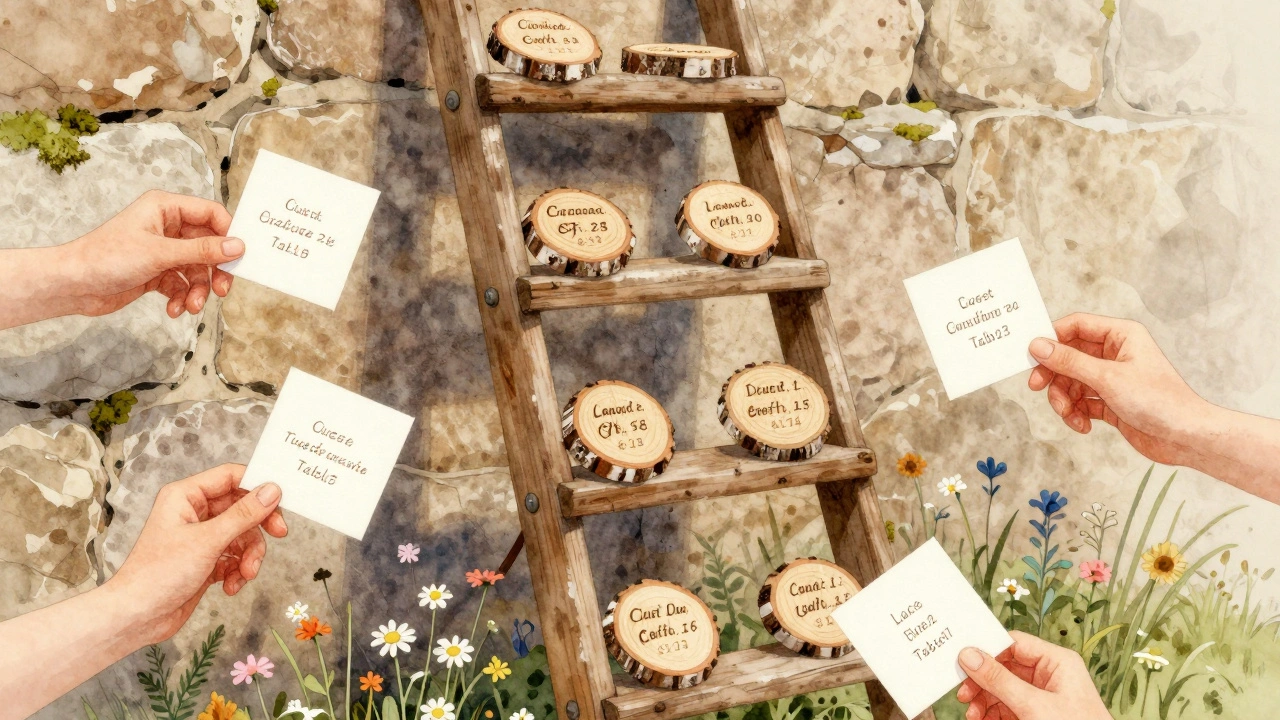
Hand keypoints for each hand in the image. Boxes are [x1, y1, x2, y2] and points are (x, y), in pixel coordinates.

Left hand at [56, 189, 242, 317]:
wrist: (73, 286)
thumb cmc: (106, 258)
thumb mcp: (160, 254)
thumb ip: (202, 251)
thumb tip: (237, 247)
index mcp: (166, 208)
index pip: (211, 214)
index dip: (228, 235)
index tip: (238, 257)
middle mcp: (167, 226)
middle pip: (208, 246)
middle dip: (214, 271)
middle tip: (222, 290)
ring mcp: (162, 250)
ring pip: (197, 269)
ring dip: (198, 290)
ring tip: (192, 307)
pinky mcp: (157, 272)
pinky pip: (182, 284)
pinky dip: (182, 298)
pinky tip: (174, 309)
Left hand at [106, 464, 286, 644]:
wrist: (137, 617)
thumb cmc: (159, 574)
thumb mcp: (208, 541)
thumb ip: (244, 515)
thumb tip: (272, 491)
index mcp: (185, 496)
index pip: (230, 477)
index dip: (257, 485)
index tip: (280, 500)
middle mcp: (193, 513)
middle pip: (242, 508)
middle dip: (258, 527)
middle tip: (279, 533)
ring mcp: (200, 537)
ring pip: (242, 535)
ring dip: (250, 556)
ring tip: (246, 574)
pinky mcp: (205, 560)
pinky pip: (234, 557)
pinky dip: (238, 571)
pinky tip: (230, 586)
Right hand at [956, 632, 1110, 719]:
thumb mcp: (1034, 705)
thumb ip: (1000, 680)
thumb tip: (970, 656)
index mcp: (1057, 662)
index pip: (1015, 643)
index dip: (988, 650)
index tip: (964, 660)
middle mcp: (1049, 675)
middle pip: (1004, 667)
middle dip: (982, 682)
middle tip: (964, 693)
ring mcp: (1042, 696)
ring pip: (1002, 688)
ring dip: (983, 700)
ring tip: (972, 713)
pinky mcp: (1036, 713)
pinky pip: (1006, 706)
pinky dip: (991, 712)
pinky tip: (981, 718)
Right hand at [1027, 312, 1212, 467]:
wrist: (1186, 438)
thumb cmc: (1160, 402)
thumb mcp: (1107, 378)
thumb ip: (1069, 361)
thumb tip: (1038, 345)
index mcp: (1121, 336)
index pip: (1075, 326)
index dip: (1052, 339)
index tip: (1033, 356)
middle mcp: (1115, 354)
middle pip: (1068, 356)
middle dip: (1054, 375)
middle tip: (1037, 387)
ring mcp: (1112, 378)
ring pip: (1072, 381)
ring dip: (1064, 399)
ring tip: (1069, 415)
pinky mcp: (1111, 401)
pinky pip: (1081, 402)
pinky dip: (1076, 414)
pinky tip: (1083, 426)